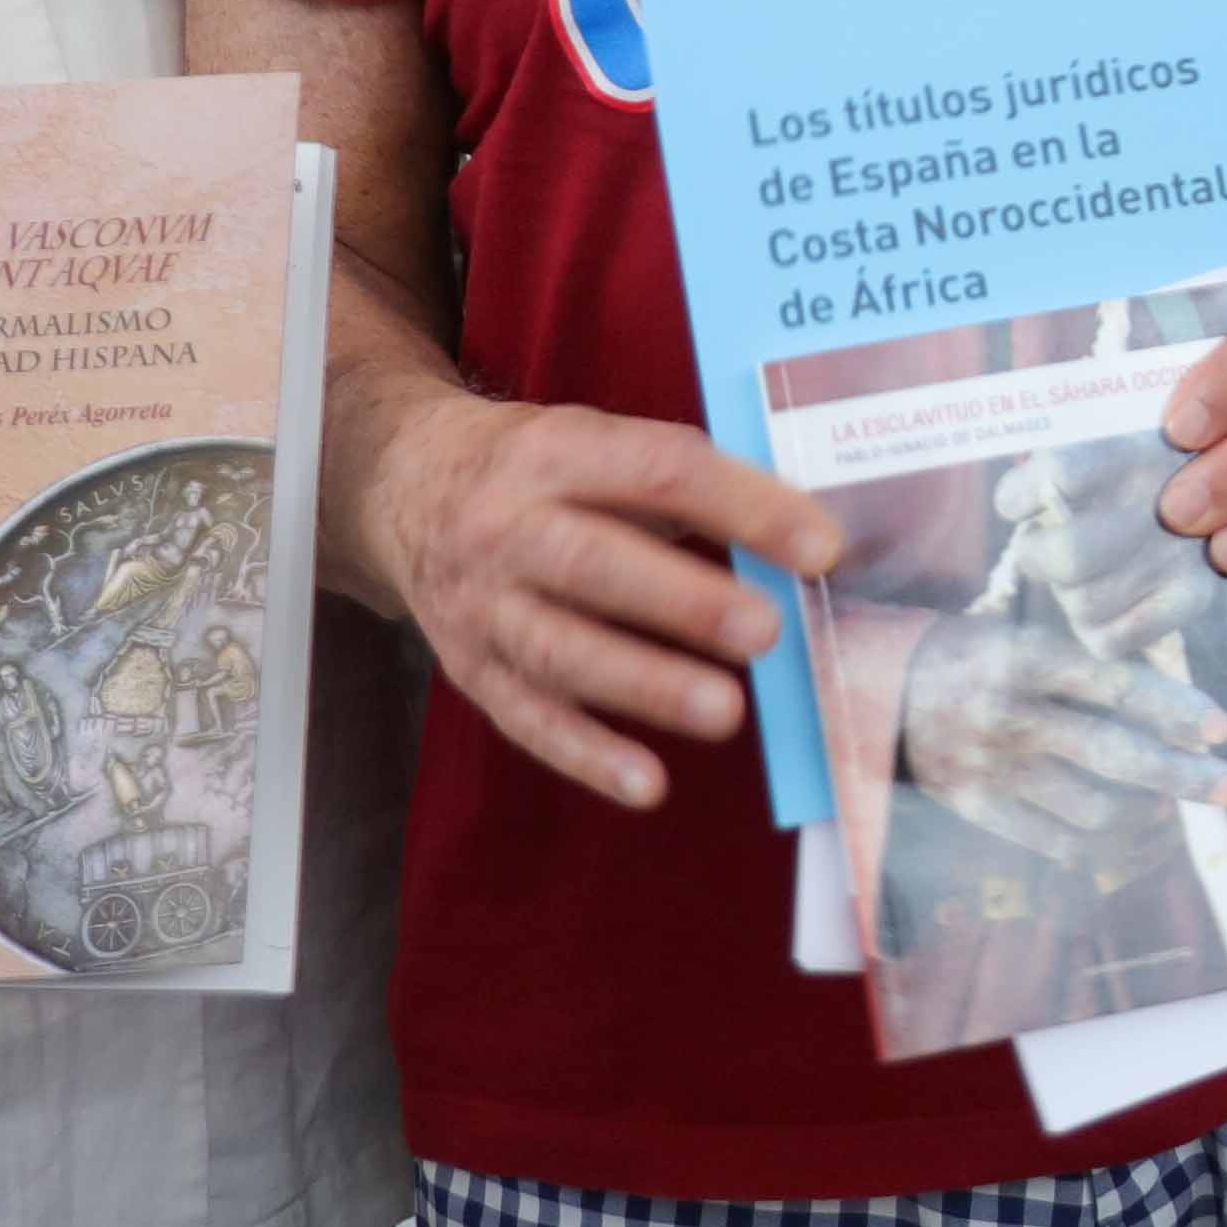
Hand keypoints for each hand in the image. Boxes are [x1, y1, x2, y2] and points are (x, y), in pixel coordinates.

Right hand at [373, 390, 844, 811]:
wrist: (404, 486)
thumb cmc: (540, 470)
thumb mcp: (598, 443)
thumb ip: (689, 486)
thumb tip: (806, 544)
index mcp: (557, 450)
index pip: (660, 470)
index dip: (743, 507)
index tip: (822, 548)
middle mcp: (507, 525)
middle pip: (594, 563)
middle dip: (683, 602)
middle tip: (765, 632)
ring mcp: (481, 602)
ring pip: (559, 648)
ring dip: (644, 685)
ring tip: (725, 711)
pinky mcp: (470, 667)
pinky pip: (528, 717)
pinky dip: (588, 754)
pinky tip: (649, 783)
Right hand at [896, 589, 1226, 871]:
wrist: (875, 690)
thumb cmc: (970, 653)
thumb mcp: (1017, 633)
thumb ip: (1083, 662)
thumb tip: (1173, 698)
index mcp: (1021, 657)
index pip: (1109, 684)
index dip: (1170, 708)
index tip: (1220, 727)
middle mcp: (1008, 716)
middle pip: (1111, 755)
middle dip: (1181, 775)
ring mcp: (991, 770)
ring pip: (1092, 810)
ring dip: (1151, 816)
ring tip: (1180, 809)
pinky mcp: (976, 809)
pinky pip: (1059, 845)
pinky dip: (1112, 850)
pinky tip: (1144, 840)